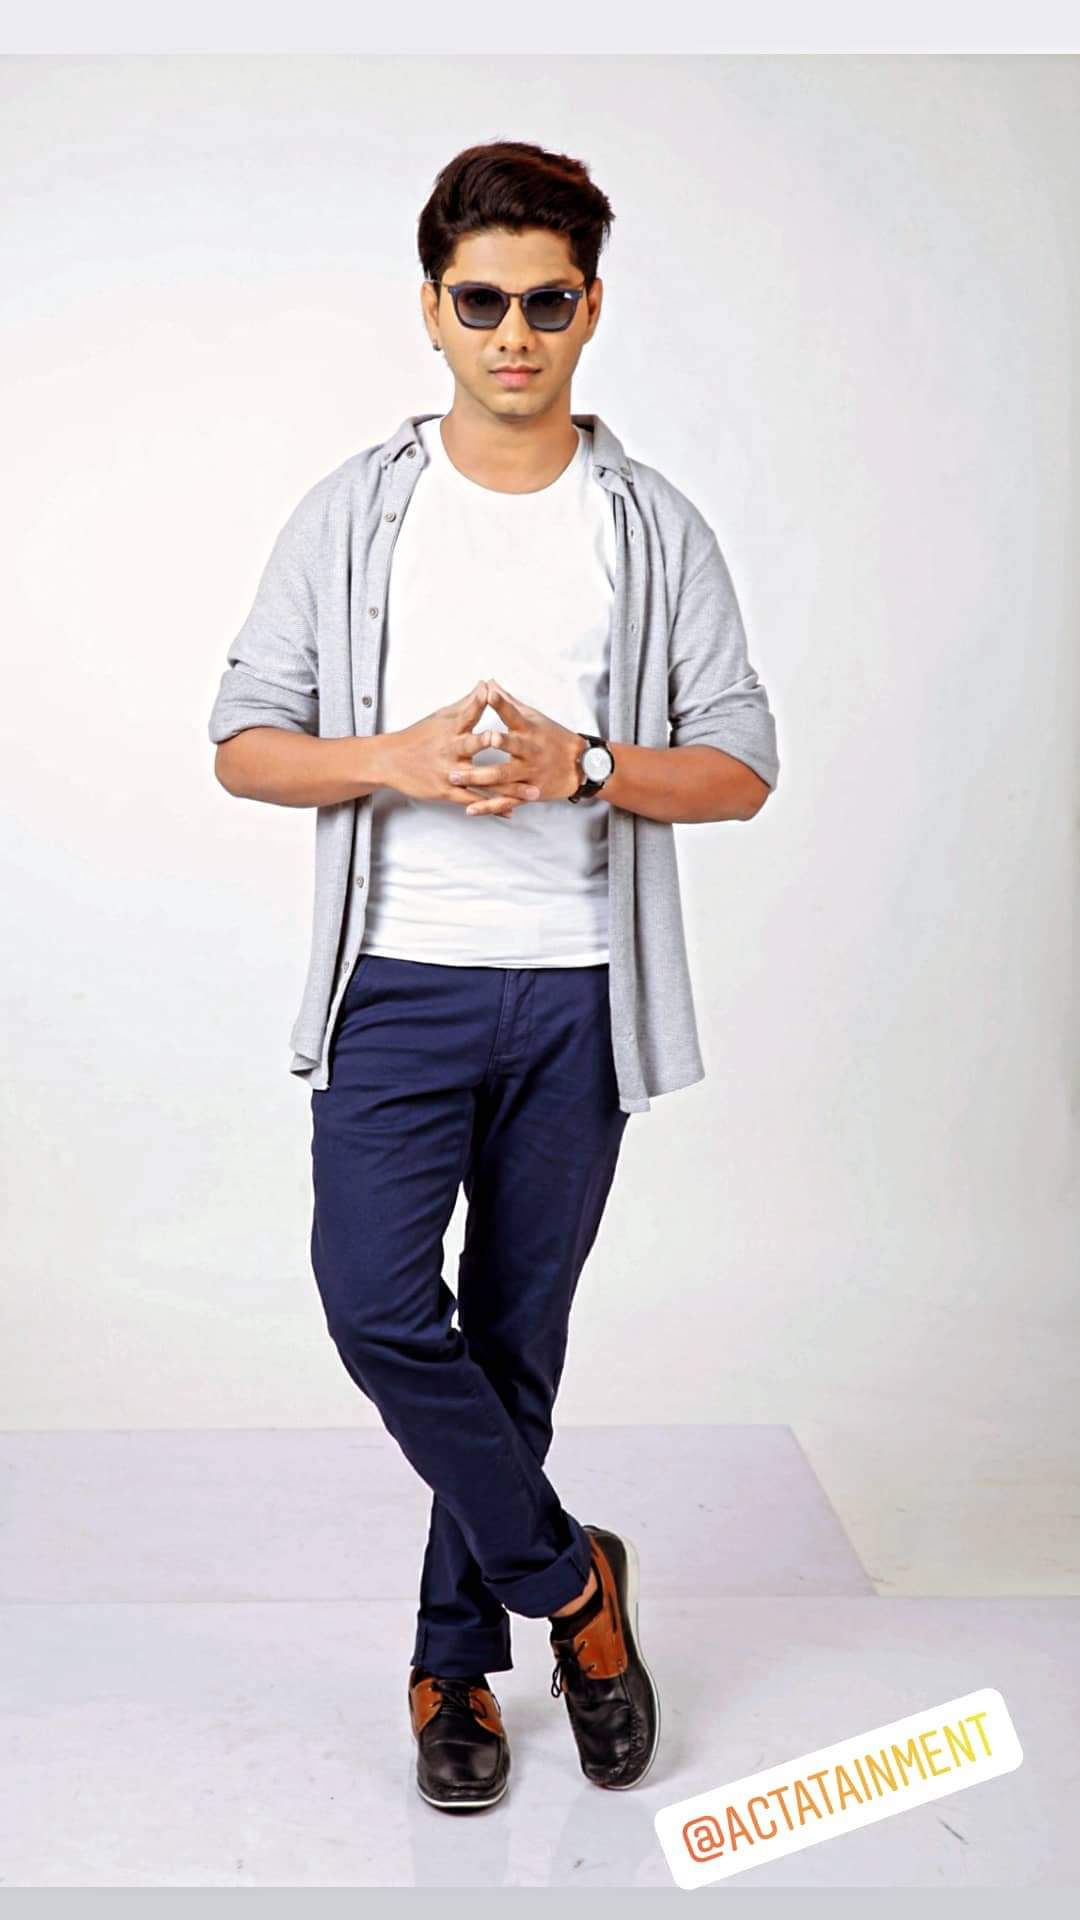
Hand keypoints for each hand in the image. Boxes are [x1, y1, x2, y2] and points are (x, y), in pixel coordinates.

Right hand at [379, 680, 542, 822]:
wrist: (389, 761)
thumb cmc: (419, 736)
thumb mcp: (441, 717)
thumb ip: (467, 704)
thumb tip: (485, 684)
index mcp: (450, 729)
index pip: (466, 712)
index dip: (477, 702)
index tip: (489, 691)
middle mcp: (450, 750)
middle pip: (472, 745)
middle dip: (487, 743)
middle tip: (504, 741)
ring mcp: (449, 772)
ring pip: (481, 780)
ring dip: (507, 787)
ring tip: (532, 791)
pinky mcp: (446, 791)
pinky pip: (473, 800)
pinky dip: (493, 807)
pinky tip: (512, 811)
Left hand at [450, 679, 583, 815]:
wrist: (580, 766)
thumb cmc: (552, 737)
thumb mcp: (533, 717)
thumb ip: (508, 702)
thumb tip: (489, 683)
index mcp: (529, 730)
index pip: (514, 714)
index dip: (501, 703)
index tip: (488, 692)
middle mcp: (529, 751)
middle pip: (509, 747)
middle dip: (492, 744)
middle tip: (475, 740)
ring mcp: (529, 773)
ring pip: (502, 778)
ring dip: (479, 778)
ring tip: (455, 777)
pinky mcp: (528, 793)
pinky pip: (506, 802)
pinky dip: (489, 807)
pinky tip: (470, 810)